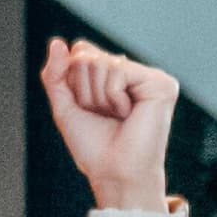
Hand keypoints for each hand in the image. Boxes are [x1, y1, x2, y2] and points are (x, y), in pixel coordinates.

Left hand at [44, 38, 181, 213]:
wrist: (115, 173)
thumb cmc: (94, 147)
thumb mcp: (65, 106)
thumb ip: (55, 74)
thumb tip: (57, 43)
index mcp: (113, 77)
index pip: (80, 52)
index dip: (73, 82)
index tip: (88, 110)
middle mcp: (132, 73)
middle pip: (87, 55)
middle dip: (84, 90)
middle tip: (104, 116)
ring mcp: (148, 77)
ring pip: (101, 62)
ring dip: (99, 97)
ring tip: (117, 117)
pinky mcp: (161, 83)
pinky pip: (118, 71)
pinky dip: (114, 97)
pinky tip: (129, 113)